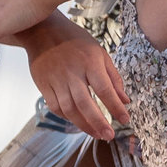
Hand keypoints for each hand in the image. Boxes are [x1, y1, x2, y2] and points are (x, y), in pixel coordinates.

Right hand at [25, 19, 130, 140]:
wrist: (41, 30)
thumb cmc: (74, 41)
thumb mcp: (99, 52)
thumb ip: (113, 77)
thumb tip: (125, 100)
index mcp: (89, 62)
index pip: (105, 90)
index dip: (116, 107)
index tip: (125, 120)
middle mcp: (71, 72)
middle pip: (85, 104)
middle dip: (98, 123)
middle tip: (109, 136)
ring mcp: (55, 79)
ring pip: (69, 109)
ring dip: (83, 125)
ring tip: (96, 134)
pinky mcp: (43, 84)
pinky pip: (55, 106)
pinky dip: (67, 117)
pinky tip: (78, 122)